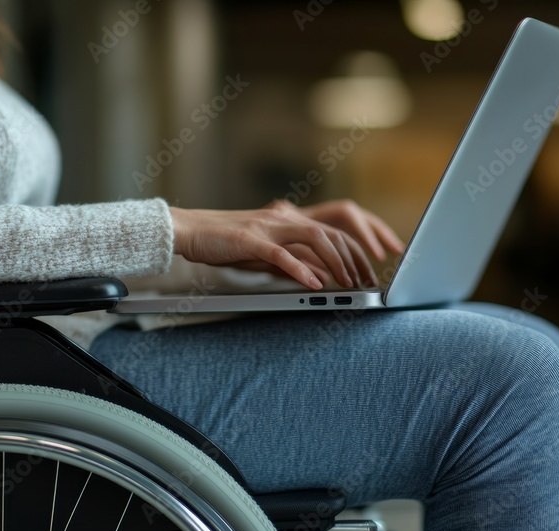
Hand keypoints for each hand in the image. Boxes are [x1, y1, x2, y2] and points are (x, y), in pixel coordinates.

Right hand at [169, 200, 402, 289]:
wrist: (189, 229)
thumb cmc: (224, 242)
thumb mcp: (265, 250)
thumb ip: (291, 258)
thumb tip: (319, 276)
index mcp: (289, 220)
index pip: (335, 231)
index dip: (357, 251)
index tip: (369, 273)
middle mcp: (284, 219)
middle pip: (333, 233)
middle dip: (356, 259)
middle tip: (367, 282)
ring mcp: (268, 227)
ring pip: (315, 239)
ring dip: (336, 262)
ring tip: (348, 283)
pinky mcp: (250, 240)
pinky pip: (282, 255)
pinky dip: (301, 270)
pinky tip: (315, 284)